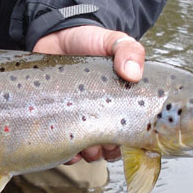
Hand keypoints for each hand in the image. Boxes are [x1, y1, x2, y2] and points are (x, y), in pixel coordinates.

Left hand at [33, 24, 144, 162]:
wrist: (55, 37)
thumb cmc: (89, 41)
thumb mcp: (113, 41)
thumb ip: (128, 50)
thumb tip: (133, 74)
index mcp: (123, 104)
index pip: (136, 135)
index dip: (134, 142)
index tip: (125, 137)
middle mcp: (104, 118)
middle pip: (112, 149)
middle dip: (108, 149)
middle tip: (100, 137)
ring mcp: (80, 122)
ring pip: (91, 154)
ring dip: (89, 154)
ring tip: (81, 140)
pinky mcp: (58, 124)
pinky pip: (64, 151)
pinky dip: (67, 155)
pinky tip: (64, 144)